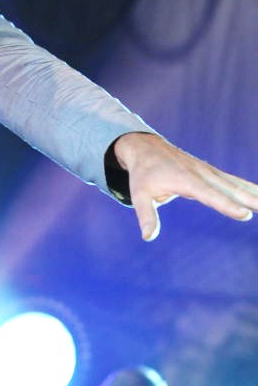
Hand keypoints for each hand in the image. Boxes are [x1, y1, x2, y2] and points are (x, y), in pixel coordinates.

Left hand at [113, 132, 257, 240]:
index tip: (245, 215)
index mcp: (186, 180)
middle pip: (231, 189)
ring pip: (236, 184)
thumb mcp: (139, 194)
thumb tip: (147, 237)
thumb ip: (146, 215)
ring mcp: (208, 171)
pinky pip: (233, 181)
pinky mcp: (211, 172)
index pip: (211, 195)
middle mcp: (202, 174)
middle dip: (252, 200)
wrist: (145, 147)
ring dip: (255, 193)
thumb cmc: (142, 173)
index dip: (228, 206)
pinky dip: (249, 188)